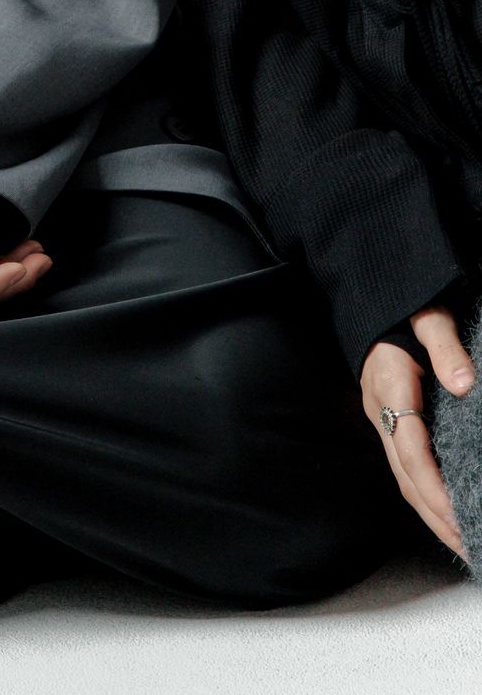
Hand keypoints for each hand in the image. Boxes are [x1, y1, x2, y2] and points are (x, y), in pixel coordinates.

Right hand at [360, 304, 473, 557]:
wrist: (373, 295)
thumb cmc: (403, 306)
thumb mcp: (428, 316)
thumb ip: (444, 347)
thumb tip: (462, 385)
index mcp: (388, 385)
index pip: (411, 449)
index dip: (434, 488)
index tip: (458, 517)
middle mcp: (379, 408)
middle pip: (405, 474)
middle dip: (436, 516)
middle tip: (467, 546)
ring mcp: (381, 416)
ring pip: (403, 476)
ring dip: (431, 513)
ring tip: (461, 542)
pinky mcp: (389, 419)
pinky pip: (406, 466)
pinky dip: (425, 494)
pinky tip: (444, 510)